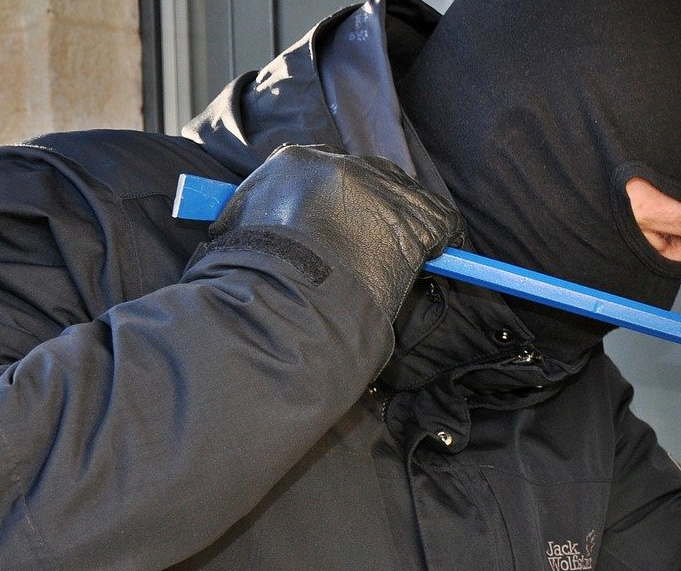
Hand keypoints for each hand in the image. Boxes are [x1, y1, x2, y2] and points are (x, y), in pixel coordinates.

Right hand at [205, 144, 462, 317]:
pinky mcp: (413, 218)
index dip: (340, 194)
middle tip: (377, 235)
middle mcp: (339, 167)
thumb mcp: (236, 231)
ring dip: (409, 222)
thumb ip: (252, 216)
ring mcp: (380, 192)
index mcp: (292, 162)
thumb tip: (239, 227)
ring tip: (412, 249)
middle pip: (373, 175)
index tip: (346, 214)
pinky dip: (444, 240)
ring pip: (408, 197)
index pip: (326, 167)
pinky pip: (441, 222)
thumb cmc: (250, 274)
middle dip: (377, 204)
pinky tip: (440, 255)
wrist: (281, 298)